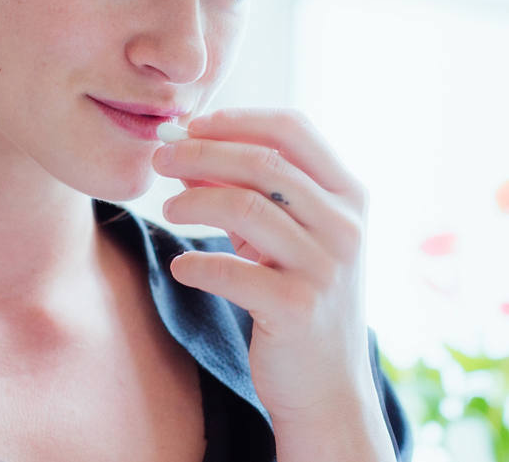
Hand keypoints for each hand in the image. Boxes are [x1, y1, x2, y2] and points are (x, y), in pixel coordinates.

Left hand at [152, 108, 381, 432]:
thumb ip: (247, 193)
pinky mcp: (298, 309)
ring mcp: (326, 268)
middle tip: (160, 159)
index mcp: (349, 196)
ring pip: (245, 208)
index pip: (294, 130)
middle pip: (263, 163)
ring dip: (193, 203)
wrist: (327, 388)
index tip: (192, 125)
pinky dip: (196, 264)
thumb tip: (187, 154)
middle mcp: (345, 226)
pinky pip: (231, 271)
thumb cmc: (300, 298)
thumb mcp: (284, 238)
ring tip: (169, 211)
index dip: (237, 120)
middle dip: (201, 153)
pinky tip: (181, 267)